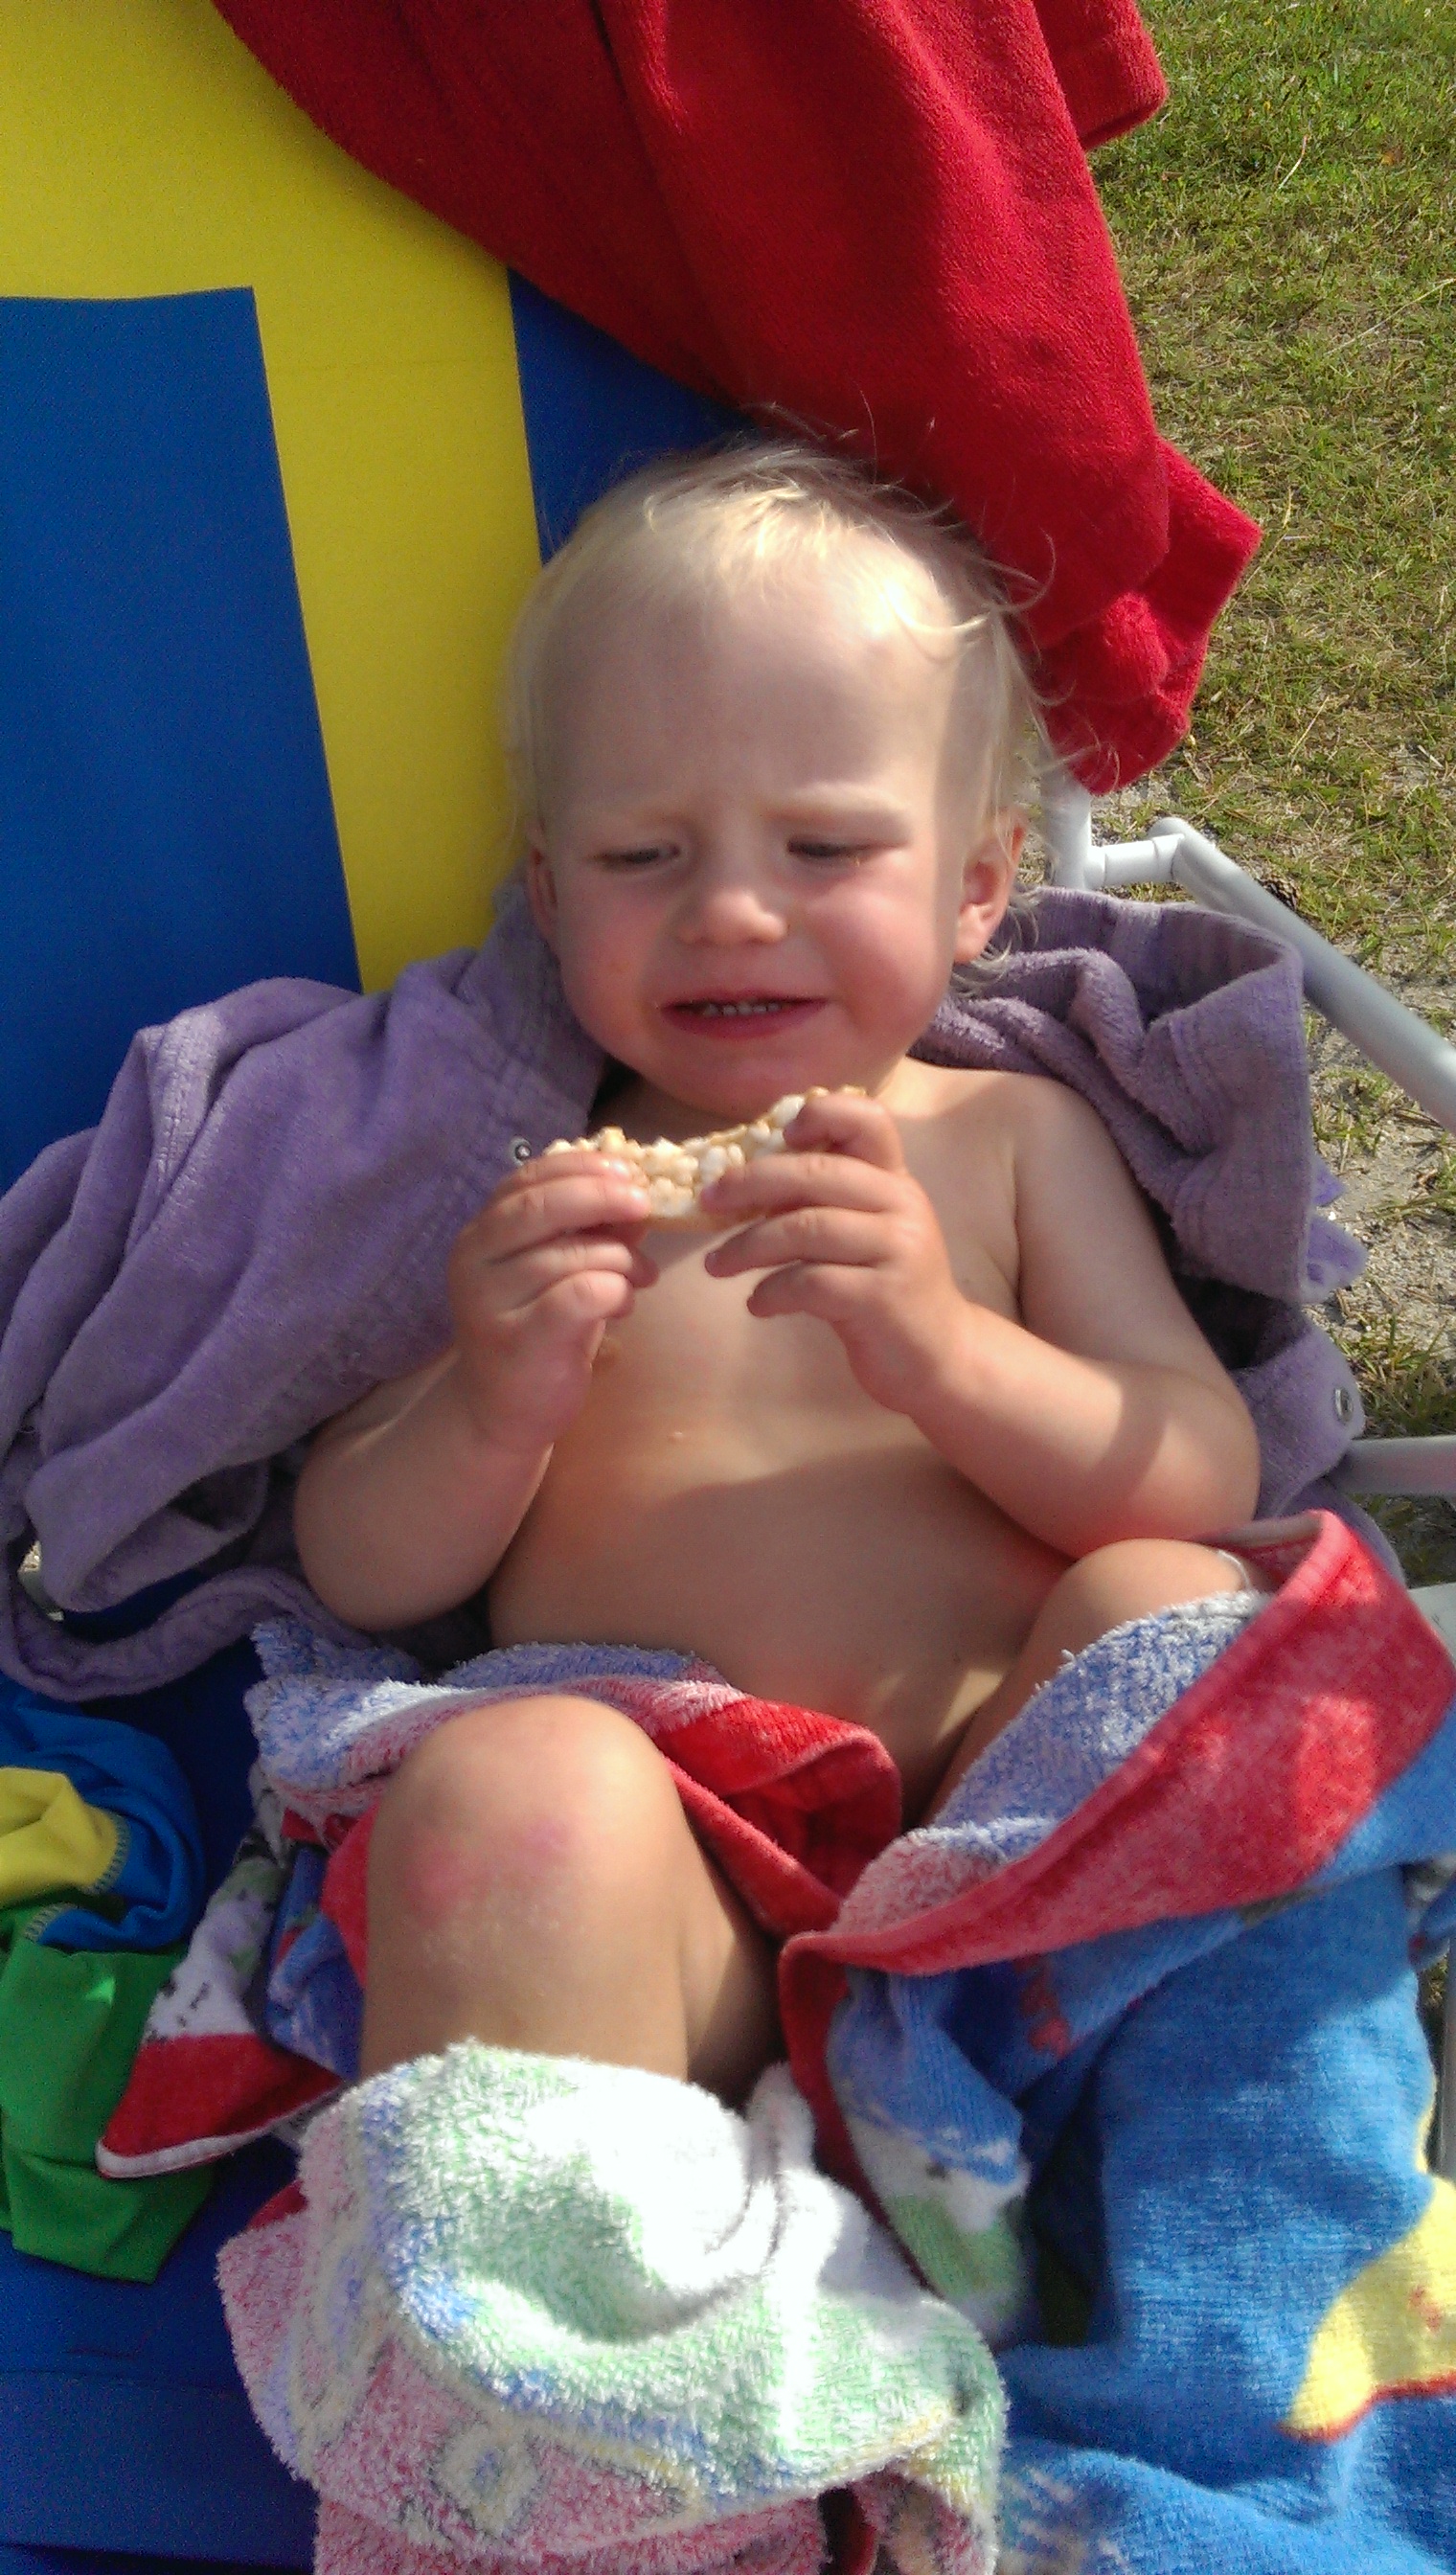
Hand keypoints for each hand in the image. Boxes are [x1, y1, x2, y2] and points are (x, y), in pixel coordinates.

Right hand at [447, 1151, 656, 1447]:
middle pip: (541, 1207)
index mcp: (480, 1232)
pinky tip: (624, 1303)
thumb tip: (636, 1190)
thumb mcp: (557, 1269)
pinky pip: (580, 1295)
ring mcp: (489, 1301)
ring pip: (570, 1254)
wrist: (502, 1410)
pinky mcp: (518, 1340)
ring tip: (643, 1274)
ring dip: (621, 1258)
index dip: (580, 1167)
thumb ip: (586, 1229)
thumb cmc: (536, 1330)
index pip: (526, 1179)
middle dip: (602, 1197)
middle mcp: (473, 1260)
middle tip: (644, 1205)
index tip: (627, 1171)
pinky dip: (615, 1291)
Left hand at [701, 1091, 964, 1415]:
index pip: (868, 1120)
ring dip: (747, 1246)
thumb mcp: (864, 1233)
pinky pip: (810, 1282)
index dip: (822, 1114)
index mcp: (895, 1180)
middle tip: (707, 1201)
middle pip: (816, 1172)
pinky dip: (771, 1292)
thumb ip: (823, 1202)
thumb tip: (743, 1181)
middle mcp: (902, 1204)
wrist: (939, 1355)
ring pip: (805, 1228)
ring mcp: (897, 1249)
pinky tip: (757, 1305)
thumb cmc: (885, 1288)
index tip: (779, 1135)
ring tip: (716, 1265)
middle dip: (750, 1182)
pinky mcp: (883, 1297)